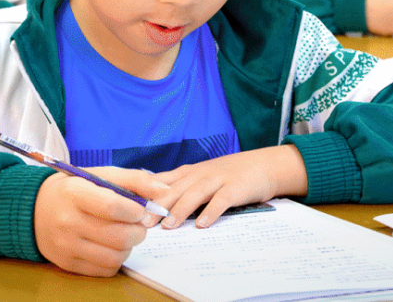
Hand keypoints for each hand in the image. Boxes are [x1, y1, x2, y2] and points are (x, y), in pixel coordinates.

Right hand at [33, 168, 169, 275]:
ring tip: (125, 234)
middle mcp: (68, 222)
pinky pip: (105, 269)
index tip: (140, 211)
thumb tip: (165, 189)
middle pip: (118, 236)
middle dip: (138, 231)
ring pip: (115, 256)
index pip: (112, 207)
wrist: (35, 209)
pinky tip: (111, 246)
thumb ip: (134, 180)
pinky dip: (116, 259)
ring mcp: (66, 246)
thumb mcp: (99, 175)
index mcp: (75, 194)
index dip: (135, 211)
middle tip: (137, 224)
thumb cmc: (75, 189)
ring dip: (129, 247)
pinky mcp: (67, 264)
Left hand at [151, 145, 306, 229]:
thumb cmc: (227, 175)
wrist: (262, 165)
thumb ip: (179, 187)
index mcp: (188, 173)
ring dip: (180, 210)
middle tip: (142, 223)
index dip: (145, 194)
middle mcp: (199, 174)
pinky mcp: (235, 187)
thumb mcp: (200, 177)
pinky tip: (203, 224)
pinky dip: (211, 211)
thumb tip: (150, 203)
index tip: (130, 208)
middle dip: (157, 206)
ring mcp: (217, 179)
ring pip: (195, 194)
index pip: (161, 182)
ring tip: (168, 226)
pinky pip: (221, 200)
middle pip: (174, 189)